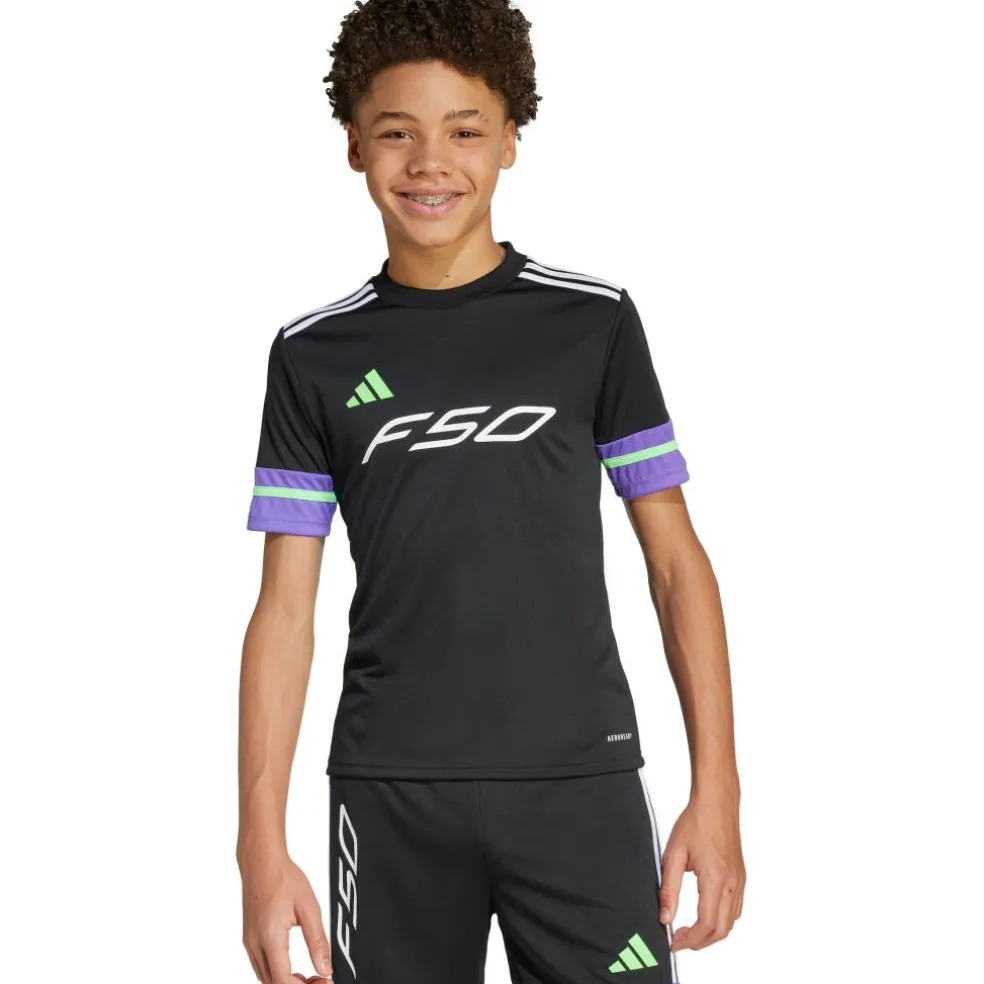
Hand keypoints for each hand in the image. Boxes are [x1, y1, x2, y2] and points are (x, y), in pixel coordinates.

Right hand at [241, 851, 332, 982]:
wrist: (261, 861)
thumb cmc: (283, 877)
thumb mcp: (309, 908)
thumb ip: (318, 941)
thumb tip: (325, 968)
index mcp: (270, 937)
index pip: (283, 981)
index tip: (323, 981)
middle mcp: (255, 943)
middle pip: (273, 983)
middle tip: (320, 979)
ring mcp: (249, 941)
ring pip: (265, 978)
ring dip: (286, 982)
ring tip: (310, 975)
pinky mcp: (249, 937)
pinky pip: (261, 966)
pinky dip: (276, 973)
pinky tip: (292, 967)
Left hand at [658, 794, 744, 950]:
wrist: (716, 803)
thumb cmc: (695, 823)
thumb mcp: (673, 854)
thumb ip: (669, 889)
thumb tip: (665, 917)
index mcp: (715, 879)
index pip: (706, 924)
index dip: (689, 939)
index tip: (674, 942)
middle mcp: (732, 884)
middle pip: (722, 930)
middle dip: (700, 942)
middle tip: (680, 940)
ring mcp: (739, 881)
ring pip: (731, 922)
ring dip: (712, 933)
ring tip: (690, 930)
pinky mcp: (741, 876)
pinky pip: (736, 909)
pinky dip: (722, 920)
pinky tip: (706, 914)